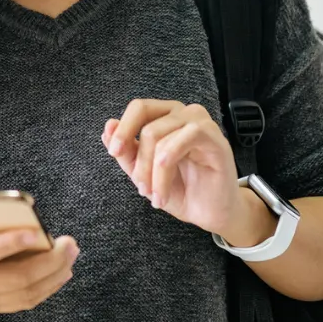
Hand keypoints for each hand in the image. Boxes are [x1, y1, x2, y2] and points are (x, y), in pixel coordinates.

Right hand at [0, 172, 78, 315]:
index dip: (8, 244)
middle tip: (68, 242)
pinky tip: (62, 270)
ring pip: (23, 294)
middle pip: (13, 280)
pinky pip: (23, 301)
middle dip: (47, 262)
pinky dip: (46, 288)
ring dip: (53, 275)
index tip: (36, 230)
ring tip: (71, 252)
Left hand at [103, 99, 242, 235]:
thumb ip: (126, 151)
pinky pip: (181, 141)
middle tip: (141, 188)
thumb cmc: (181, 189)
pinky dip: (165, 169)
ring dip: (152, 172)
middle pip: (147, 124)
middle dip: (139, 160)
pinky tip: (165, 191)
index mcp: (166, 116)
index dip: (123, 128)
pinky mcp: (214, 137)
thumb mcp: (144, 172)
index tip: (114, 152)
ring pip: (160, 136)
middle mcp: (184, 113)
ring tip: (156, 196)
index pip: (140, 108)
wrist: (209, 213)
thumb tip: (108, 126)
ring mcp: (200, 122)